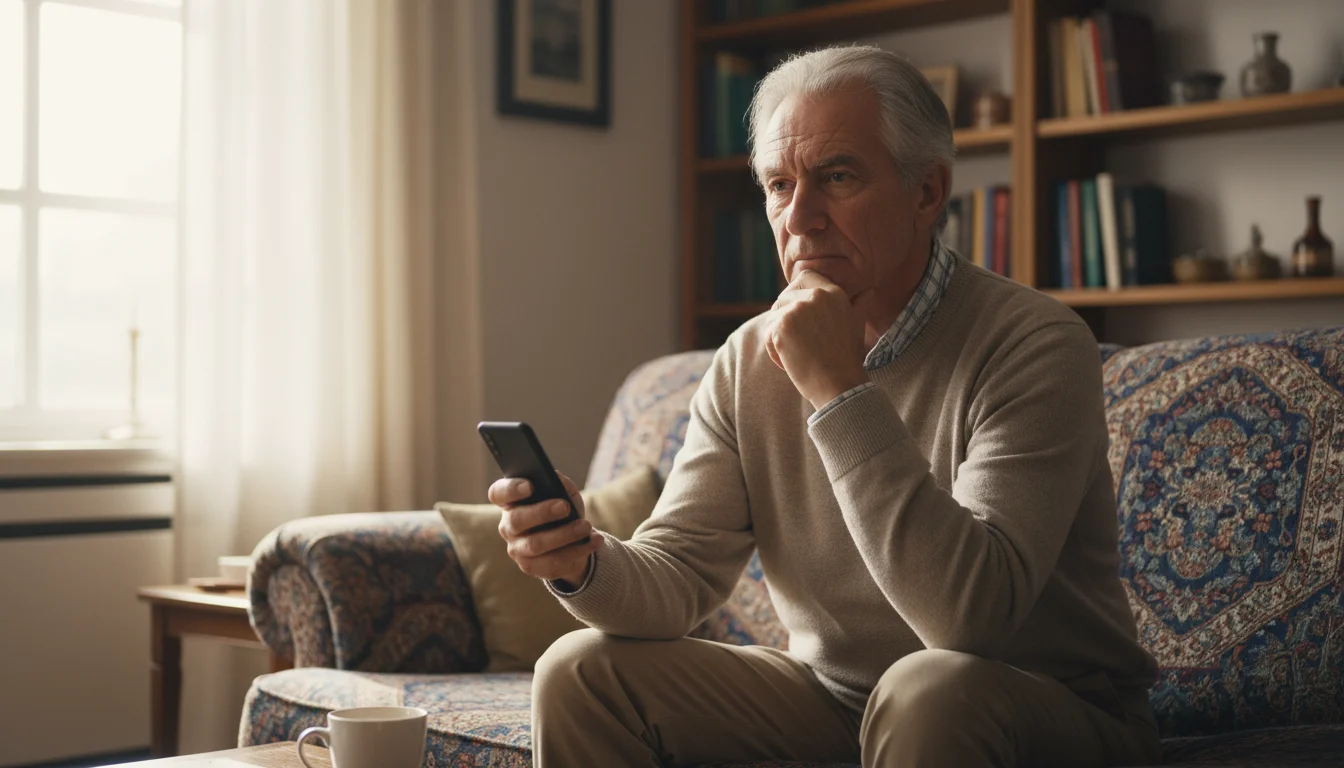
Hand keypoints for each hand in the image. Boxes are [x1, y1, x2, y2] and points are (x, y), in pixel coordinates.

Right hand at [488, 472, 602, 587]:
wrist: (571, 542)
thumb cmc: (563, 511)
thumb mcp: (565, 493)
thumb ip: (560, 484)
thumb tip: (557, 481)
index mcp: (511, 502)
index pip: (498, 493)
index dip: (511, 489)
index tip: (531, 485)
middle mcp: (508, 525)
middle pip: (517, 520)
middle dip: (542, 512)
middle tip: (565, 507)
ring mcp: (516, 548)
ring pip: (536, 544)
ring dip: (564, 534)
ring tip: (586, 526)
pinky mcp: (530, 567)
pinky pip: (552, 562)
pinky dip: (577, 550)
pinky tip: (594, 540)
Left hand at [765, 270, 872, 410]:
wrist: (839, 385)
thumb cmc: (846, 359)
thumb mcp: (856, 326)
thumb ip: (859, 305)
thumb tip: (868, 291)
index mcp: (834, 292)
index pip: (804, 276)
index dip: (796, 293)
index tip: (799, 316)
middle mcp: (816, 295)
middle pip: (784, 296)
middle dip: (784, 317)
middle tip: (799, 342)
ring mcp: (797, 309)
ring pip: (773, 316)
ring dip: (778, 336)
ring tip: (798, 354)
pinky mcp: (782, 326)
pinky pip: (768, 333)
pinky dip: (774, 351)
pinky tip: (790, 362)